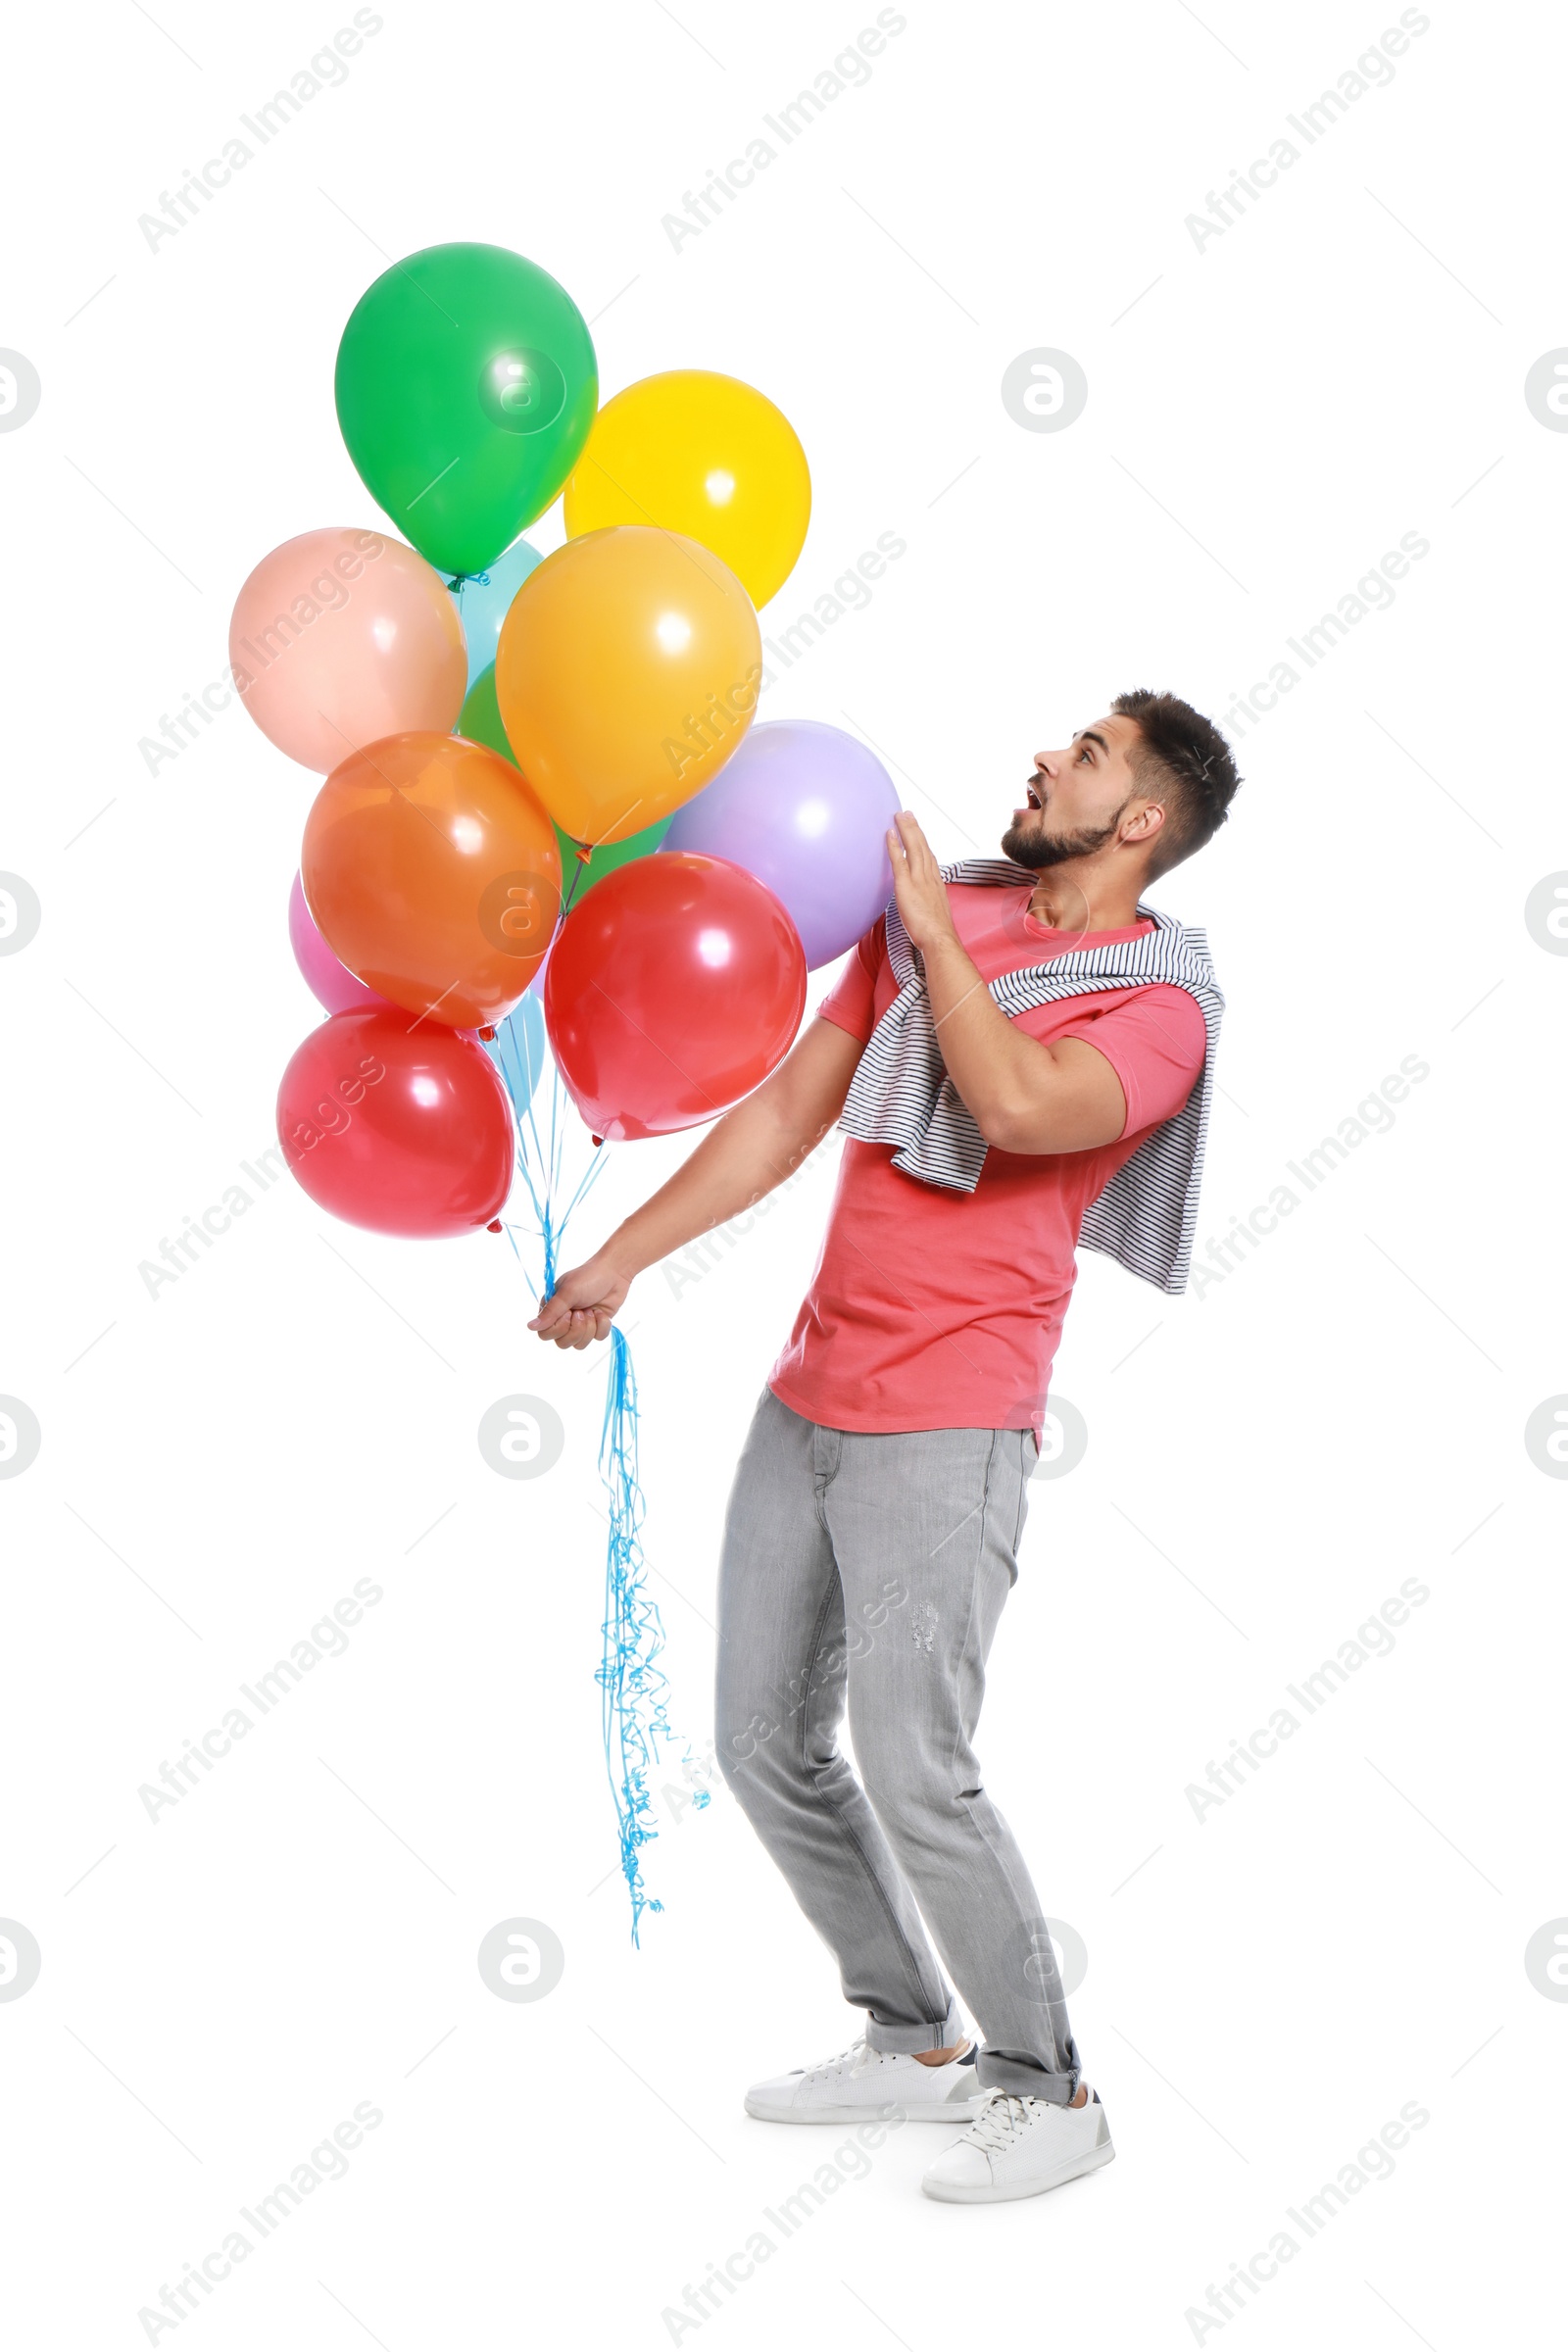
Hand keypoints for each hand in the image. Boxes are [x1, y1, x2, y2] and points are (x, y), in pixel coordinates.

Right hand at [527, 1250, 631, 1348]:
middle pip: (562, 1343)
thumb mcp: (568, 1293)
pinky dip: (602, 1326)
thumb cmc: (588, 1278)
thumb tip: (530, 1327)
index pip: (544, 1334)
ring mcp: (580, 1324)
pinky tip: (602, 1312)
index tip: (569, 1313)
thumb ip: (551, 1311)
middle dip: (576, 1329)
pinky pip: (597, 1338)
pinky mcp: (595, 1326)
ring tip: (593, 1311)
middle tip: (583, 1312)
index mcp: (551, 1310)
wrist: (615, 1273)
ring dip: (589, 1328)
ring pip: (579, 1345)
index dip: (558, 1328)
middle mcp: (563, 1319)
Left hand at [886, 810, 956, 954]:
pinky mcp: (906, 886)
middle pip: (922, 846)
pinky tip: (890, 833)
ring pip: (913, 848)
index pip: (929, 857)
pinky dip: (894, 845)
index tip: (918, 831)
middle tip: (907, 813)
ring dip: (906, 829)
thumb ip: (928, 904)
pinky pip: (899, 861)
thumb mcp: (935, 914)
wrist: (939, 938)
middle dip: (915, 828)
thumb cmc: (937, 934)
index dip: (923, 842)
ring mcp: (919, 880)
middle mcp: (929, 877)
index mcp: (936, 883)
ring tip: (899, 815)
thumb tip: (922, 906)